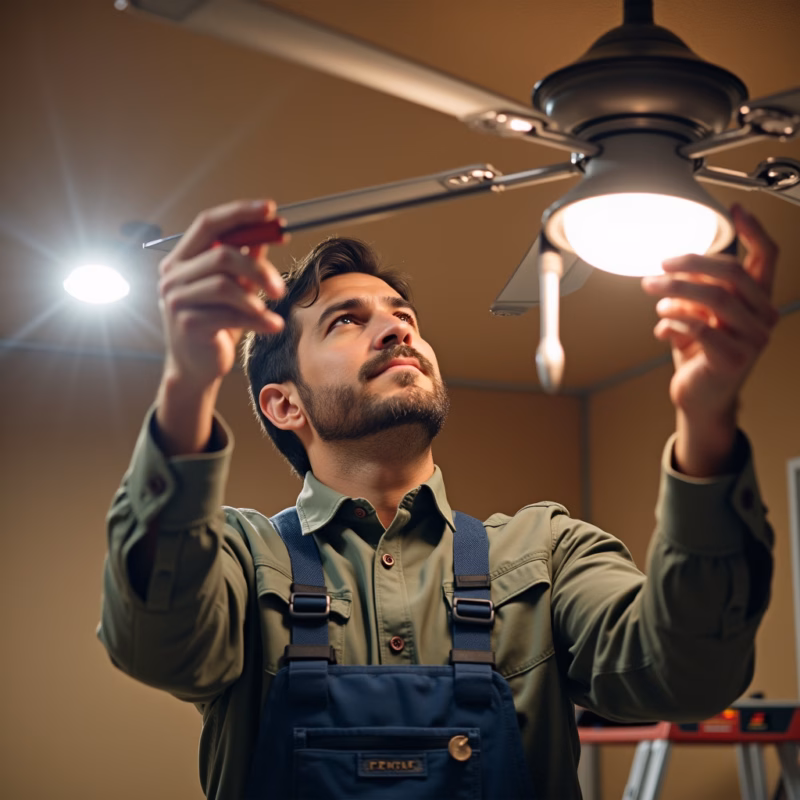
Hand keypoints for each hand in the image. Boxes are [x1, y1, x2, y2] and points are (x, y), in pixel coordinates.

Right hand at [158, 199, 286, 390]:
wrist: (196, 367)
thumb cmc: (215, 324)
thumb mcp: (232, 288)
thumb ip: (244, 260)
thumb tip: (266, 233)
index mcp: (181, 260)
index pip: (208, 223)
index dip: (240, 213)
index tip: (270, 209)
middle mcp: (173, 276)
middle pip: (221, 254)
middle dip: (258, 267)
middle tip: (280, 285)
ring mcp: (177, 300)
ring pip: (225, 285)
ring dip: (256, 297)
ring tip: (273, 308)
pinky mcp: (189, 325)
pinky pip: (231, 315)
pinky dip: (258, 320)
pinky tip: (273, 325)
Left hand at [641, 204, 778, 471]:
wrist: (700, 398)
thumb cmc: (699, 353)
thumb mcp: (698, 314)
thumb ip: (696, 290)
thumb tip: (678, 264)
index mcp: (758, 301)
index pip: (766, 258)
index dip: (753, 231)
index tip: (735, 210)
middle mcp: (763, 317)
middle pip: (732, 273)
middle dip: (692, 262)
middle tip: (661, 264)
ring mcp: (752, 340)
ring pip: (713, 298)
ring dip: (675, 289)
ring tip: (651, 289)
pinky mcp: (732, 359)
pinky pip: (700, 327)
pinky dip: (673, 321)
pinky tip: (661, 328)